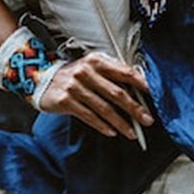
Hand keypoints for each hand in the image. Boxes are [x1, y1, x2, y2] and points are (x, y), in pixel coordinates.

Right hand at [36, 52, 153, 141]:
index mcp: (96, 61)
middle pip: (116, 93)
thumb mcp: (92, 67)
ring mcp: (75, 87)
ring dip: (121, 122)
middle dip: (134, 108)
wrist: (42, 79)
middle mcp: (86, 72)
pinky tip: (112, 132)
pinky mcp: (66, 101)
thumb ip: (112, 73)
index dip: (140, 83)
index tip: (152, 94)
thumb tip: (139, 85)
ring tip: (132, 132)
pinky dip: (102, 126)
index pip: (123, 71)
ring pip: (104, 108)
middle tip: (147, 120)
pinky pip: (89, 116)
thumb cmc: (74, 75)